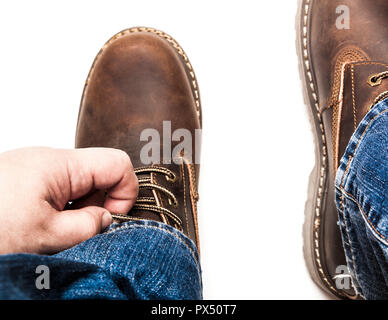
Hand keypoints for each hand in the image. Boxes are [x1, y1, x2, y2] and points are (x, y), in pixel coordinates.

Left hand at [0, 147, 137, 254]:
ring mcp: (36, 165)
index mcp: (59, 165)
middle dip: (99, 202)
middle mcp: (49, 158)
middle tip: (78, 228)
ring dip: (79, 207)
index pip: (118, 163)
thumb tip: (107, 217)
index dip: (125, 192)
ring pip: (81, 180)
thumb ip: (89, 225)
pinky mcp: (26, 174)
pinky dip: (62, 205)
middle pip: (100, 171)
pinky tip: (43, 221)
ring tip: (55, 228)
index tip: (112, 217)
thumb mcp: (47, 236)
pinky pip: (60, 185)